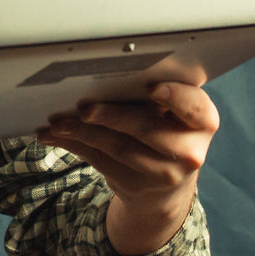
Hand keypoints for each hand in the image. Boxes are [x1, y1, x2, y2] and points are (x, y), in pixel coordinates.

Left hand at [37, 81, 219, 254]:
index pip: (194, 106)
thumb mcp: (170, 109)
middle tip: (84, 107)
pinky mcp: (135, 185)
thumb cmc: (162, 126)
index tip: (153, 89)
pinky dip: (72, 144)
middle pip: (146, 127)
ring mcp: (163, 173)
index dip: (175, 97)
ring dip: (81, 131)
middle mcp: (189, 150)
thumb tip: (101, 70)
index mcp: (202, 120)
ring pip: (116, 147)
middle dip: (110, 115)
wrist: (164, 179)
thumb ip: (150, 91)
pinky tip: (53, 135)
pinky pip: (99, 161)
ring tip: (56, 121)